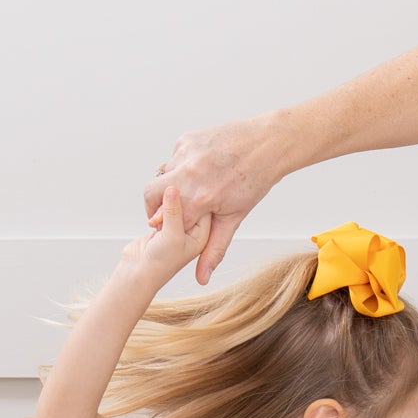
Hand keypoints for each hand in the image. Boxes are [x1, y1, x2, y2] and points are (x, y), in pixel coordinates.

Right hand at [119, 186, 210, 288]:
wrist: (138, 273)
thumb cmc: (160, 262)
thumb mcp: (172, 236)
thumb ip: (174, 212)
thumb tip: (173, 190)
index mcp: (202, 234)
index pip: (204, 207)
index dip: (195, 194)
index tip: (186, 180)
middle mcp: (191, 229)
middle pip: (191, 202)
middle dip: (180, 194)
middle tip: (170, 184)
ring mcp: (176, 225)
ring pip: (175, 203)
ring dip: (166, 197)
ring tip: (160, 195)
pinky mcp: (161, 223)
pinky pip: (162, 205)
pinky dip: (157, 202)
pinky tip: (152, 200)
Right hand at [142, 114, 287, 284]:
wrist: (267, 145)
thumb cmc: (254, 182)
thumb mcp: (234, 219)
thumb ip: (213, 248)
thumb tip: (202, 278)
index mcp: (200, 198)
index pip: (162, 220)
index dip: (165, 226)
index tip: (170, 227)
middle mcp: (189, 173)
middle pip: (151, 194)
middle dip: (155, 205)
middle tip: (170, 210)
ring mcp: (186, 153)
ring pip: (163, 174)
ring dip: (174, 184)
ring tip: (197, 186)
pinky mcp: (186, 139)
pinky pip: (174, 157)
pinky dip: (183, 166)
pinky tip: (203, 168)